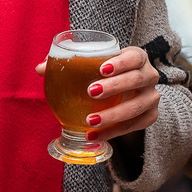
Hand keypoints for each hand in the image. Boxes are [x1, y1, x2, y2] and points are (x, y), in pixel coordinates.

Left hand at [34, 46, 160, 141]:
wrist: (128, 93)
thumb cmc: (106, 74)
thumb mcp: (94, 65)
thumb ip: (69, 63)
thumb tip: (40, 68)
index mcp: (137, 58)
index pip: (135, 56)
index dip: (121, 62)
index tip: (102, 69)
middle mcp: (149, 76)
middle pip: (137, 80)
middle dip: (115, 87)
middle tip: (90, 92)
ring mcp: (152, 97)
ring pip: (137, 106)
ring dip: (113, 114)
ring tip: (90, 121)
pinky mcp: (150, 116)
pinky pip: (134, 126)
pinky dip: (114, 132)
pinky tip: (95, 135)